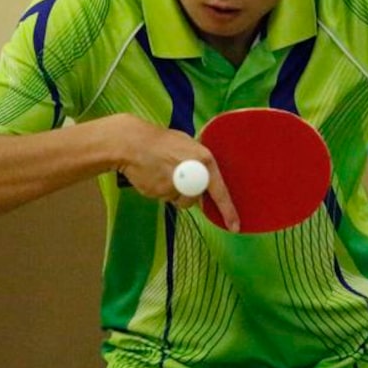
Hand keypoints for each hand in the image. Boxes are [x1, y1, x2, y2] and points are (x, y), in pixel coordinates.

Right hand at [115, 116, 239, 231]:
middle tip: (175, 178)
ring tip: (162, 173)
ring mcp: (177, 184)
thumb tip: (206, 179)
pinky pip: (166, 198)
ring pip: (181, 200)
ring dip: (173, 192)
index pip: (220, 190)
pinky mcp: (161, 192)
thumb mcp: (187, 145)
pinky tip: (154, 176)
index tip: (235, 226)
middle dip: (187, 193)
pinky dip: (160, 191)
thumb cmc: (160, 142)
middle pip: (196, 198)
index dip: (228, 210)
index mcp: (204, 159)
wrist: (132, 143)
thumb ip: (199, 162)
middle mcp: (193, 173)